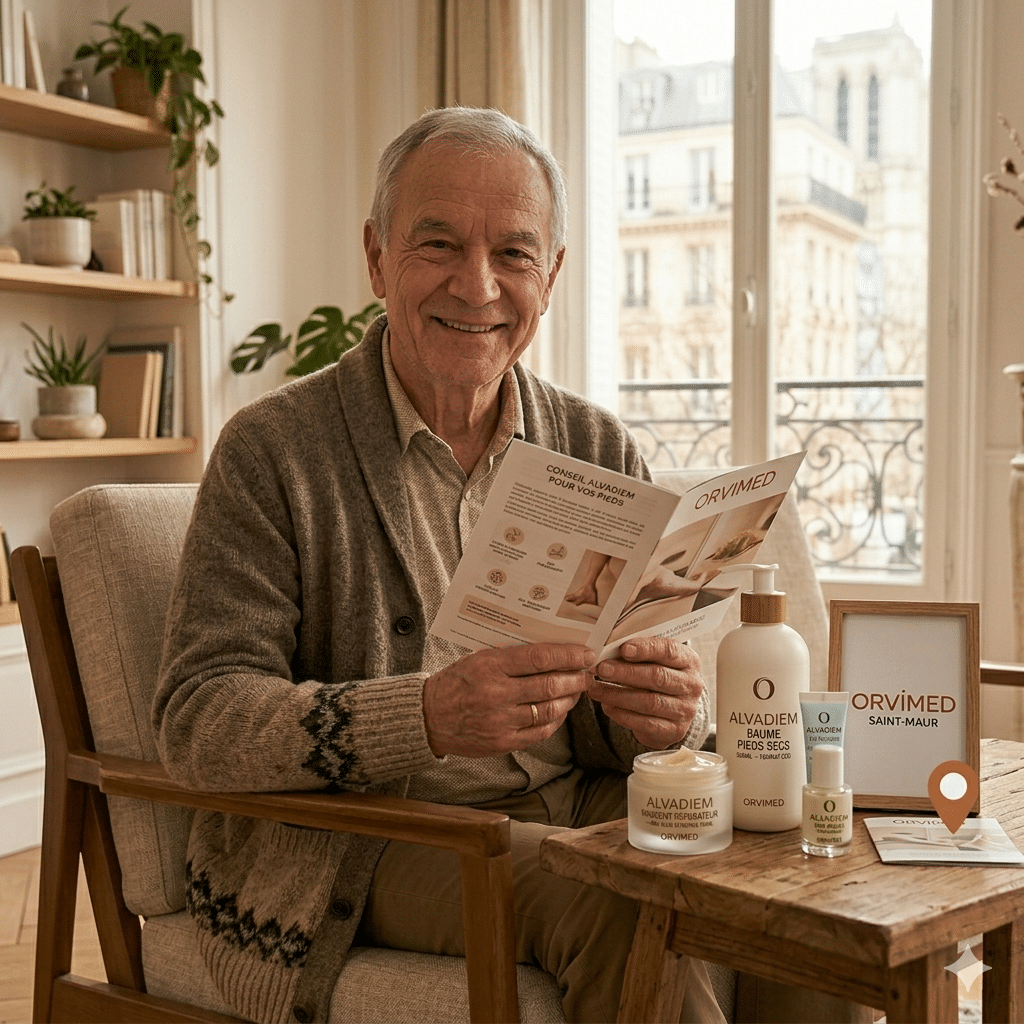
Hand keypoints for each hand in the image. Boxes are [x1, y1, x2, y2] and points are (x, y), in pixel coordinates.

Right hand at [423, 644, 593, 756]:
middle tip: (588, 673)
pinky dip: (556, 720)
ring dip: (570, 699)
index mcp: (489, 666)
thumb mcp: (479, 659)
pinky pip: (540, 732)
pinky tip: (561, 710)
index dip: (567, 655)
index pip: (539, 658)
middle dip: (576, 678)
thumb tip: (552, 652)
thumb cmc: (457, 682)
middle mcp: (496, 693)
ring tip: (577, 690)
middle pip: (549, 685)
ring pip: (549, 710)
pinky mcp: (502, 742)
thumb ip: (511, 656)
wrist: (429, 716)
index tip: (584, 654)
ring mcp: (500, 721)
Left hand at [588, 637, 703, 747]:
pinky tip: (607, 707)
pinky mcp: (675, 730)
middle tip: (601, 669)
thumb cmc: (658, 675)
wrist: (673, 710)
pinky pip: (646, 723)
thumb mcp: (656, 660)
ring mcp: (685, 710)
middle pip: (657, 677)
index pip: (668, 651)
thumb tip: (607, 650)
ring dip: (618, 695)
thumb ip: (639, 653)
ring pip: (649, 702)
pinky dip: (623, 715)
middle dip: (626, 673)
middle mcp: (691, 685)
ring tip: (596, 689)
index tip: (623, 649)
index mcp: (689, 660)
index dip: (645, 649)